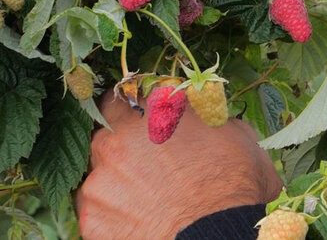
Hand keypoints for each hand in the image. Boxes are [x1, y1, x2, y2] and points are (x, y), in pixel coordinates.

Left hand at [75, 93, 281, 239]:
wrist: (220, 237)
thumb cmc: (234, 186)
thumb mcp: (233, 133)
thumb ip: (203, 116)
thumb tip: (201, 114)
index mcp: (144, 112)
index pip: (117, 100)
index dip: (129, 116)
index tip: (139, 129)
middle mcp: (113, 139)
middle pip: (104, 140)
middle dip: (122, 153)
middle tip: (148, 172)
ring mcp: (98, 181)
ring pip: (98, 178)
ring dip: (115, 187)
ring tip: (146, 204)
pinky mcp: (92, 220)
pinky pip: (96, 214)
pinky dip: (112, 219)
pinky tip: (140, 223)